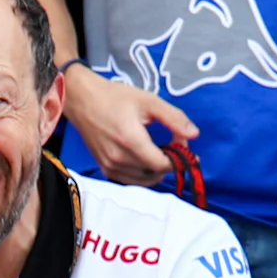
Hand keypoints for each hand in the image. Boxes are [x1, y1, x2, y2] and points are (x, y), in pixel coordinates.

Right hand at [59, 69, 192, 188]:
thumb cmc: (115, 97)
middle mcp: (119, 158)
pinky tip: (145, 158)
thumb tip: (194, 135)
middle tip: (173, 147)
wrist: (82, 100)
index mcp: (131, 141)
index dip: (178, 159)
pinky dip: (142, 174)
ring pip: (143, 180)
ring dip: (156, 170)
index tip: (183, 147)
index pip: (163, 165)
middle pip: (155, 174)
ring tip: (159, 152)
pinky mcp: (104, 168)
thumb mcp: (149, 101)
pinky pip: (130, 180)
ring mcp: (110, 165)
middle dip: (169, 163)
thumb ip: (174, 118)